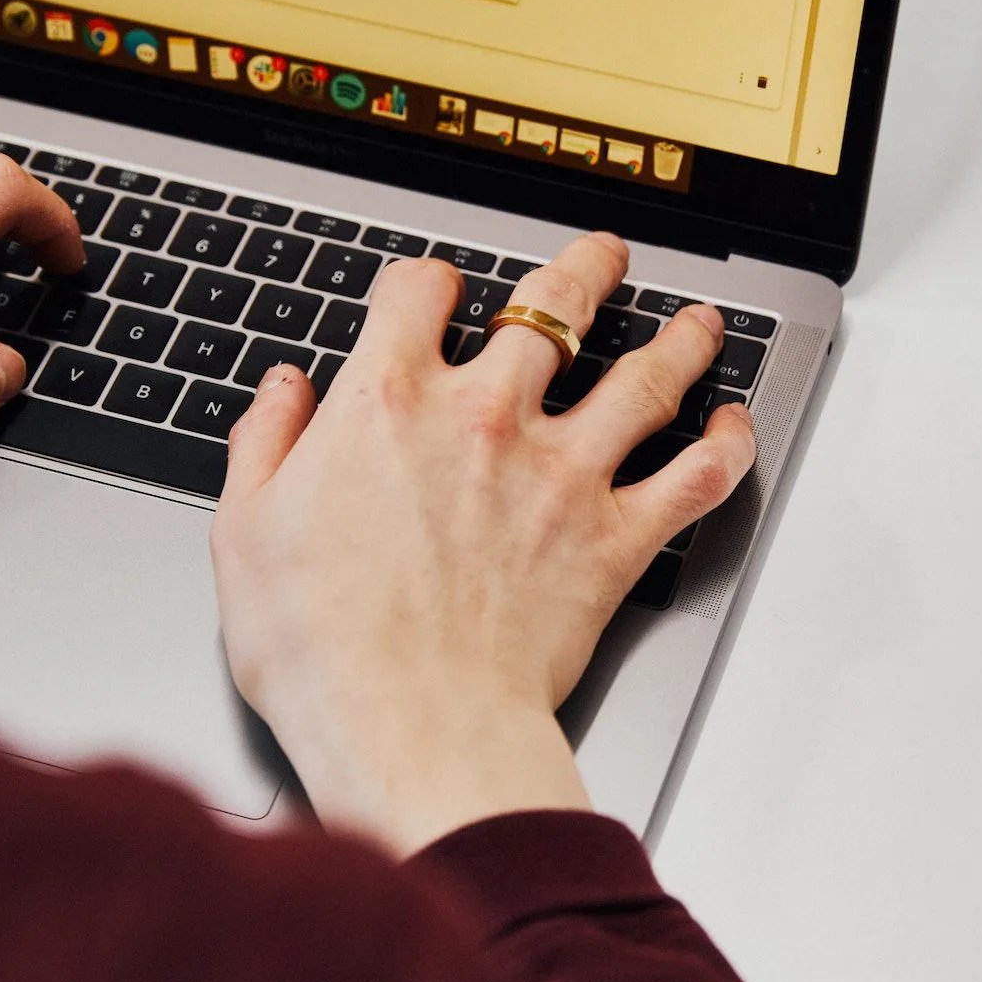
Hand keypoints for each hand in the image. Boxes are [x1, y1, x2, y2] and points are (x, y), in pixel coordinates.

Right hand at [211, 234, 756, 854]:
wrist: (408, 724)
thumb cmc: (323, 648)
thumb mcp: (247, 531)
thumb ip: (268, 444)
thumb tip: (283, 390)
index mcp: (388, 402)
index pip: (419, 292)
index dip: (426, 282)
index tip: (432, 290)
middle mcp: (484, 416)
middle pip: (552, 306)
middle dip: (584, 269)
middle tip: (604, 257)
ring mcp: (560, 472)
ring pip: (644, 376)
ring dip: (679, 340)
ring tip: (697, 322)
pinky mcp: (613, 539)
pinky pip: (694, 477)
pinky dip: (727, 447)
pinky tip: (735, 427)